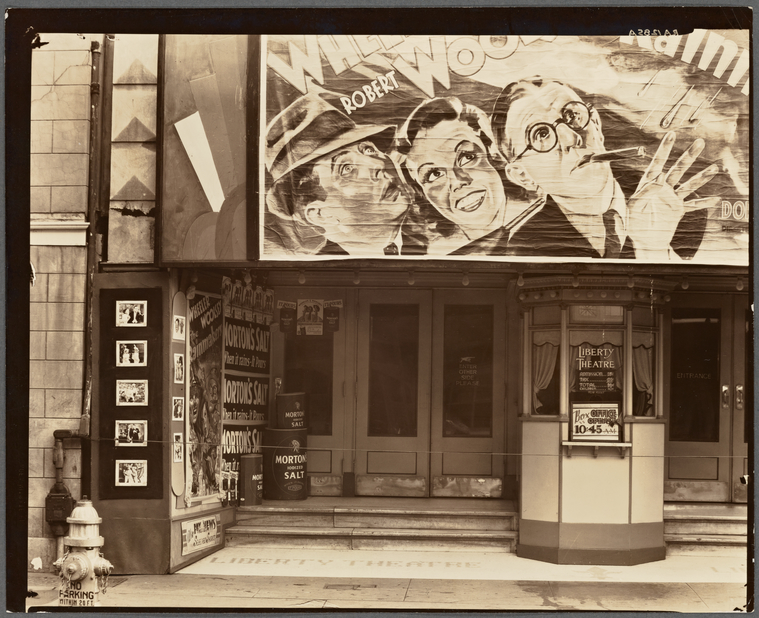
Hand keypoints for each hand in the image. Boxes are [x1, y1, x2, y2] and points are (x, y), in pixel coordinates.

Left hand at [627, 131, 720, 258]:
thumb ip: (645, 192)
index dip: (664, 149)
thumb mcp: (634, 207)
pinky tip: (716, 200)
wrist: (644, 241)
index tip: (671, 135)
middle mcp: (662, 189)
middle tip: (700, 142)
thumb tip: (659, 178)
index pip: (657, 164)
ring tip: (715, 168)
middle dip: (688, 156)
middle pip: (677, 169)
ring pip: (689, 184)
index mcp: (649, 185)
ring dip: (702, 177)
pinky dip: (704, 203)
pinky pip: (693, 205)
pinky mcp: (679, 209)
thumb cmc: (634, 223)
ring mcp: (672, 198)